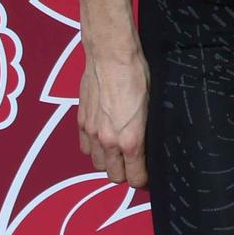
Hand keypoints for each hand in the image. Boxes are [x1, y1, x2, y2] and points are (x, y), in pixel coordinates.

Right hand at [77, 43, 150, 188]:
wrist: (111, 55)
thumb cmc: (137, 75)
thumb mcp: (152, 105)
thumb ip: (147, 131)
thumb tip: (149, 145)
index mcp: (130, 140)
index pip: (135, 178)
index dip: (143, 179)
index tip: (148, 174)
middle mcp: (108, 141)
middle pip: (114, 176)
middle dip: (125, 173)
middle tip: (134, 163)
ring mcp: (92, 133)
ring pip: (98, 164)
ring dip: (108, 162)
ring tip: (118, 151)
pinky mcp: (81, 122)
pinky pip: (85, 148)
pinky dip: (94, 148)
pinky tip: (103, 138)